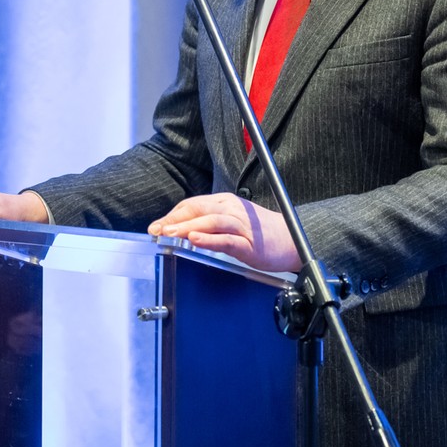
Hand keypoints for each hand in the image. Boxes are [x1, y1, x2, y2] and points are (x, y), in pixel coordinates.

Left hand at [148, 193, 302, 272]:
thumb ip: (208, 222)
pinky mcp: (249, 244)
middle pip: (198, 208)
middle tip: (156, 229)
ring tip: (169, 233)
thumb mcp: (230, 221)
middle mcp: (231, 209)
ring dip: (187, 226)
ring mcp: (241, 226)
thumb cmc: (258, 232)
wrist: (290, 239)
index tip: (156, 225)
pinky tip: (195, 240)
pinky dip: (209, 239)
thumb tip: (181, 227)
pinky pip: (227, 240)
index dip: (172, 214)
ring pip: (210, 221)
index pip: (193, 204)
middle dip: (174, 219)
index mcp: (225, 202)